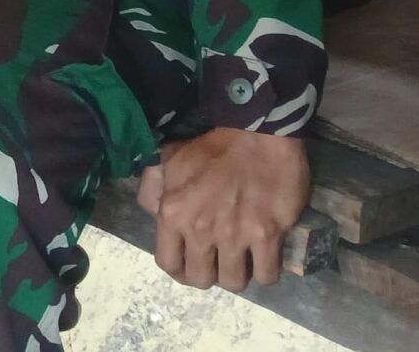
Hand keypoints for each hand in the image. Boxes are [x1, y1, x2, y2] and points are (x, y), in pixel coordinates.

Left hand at [137, 127, 310, 291]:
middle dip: (208, 275)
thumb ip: (151, 189)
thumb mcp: (167, 161)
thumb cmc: (211, 149)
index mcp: (173, 213)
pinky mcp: (268, 236)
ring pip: (234, 282)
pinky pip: (267, 275)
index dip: (179, 270)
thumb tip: (150, 213)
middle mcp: (200, 230)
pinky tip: (263, 258)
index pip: (168, 263)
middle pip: (201, 279)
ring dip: (237, 275)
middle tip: (217, 262)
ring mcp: (236, 235)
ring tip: (240, 260)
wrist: (257, 135)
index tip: (190, 265)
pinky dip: (265, 272)